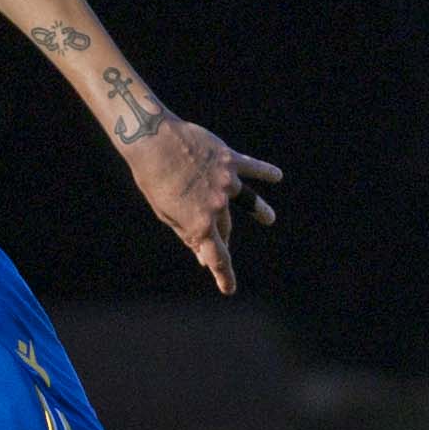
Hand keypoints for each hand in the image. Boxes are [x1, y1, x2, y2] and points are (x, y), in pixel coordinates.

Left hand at [124, 114, 283, 295]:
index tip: (228, 289)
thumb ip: (186, 232)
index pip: (216, 256)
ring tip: (269, 219)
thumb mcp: (165, 212)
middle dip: (221, 234)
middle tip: (220, 238)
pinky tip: (276, 176)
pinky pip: (252, 168)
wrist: (152, 141)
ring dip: (260, 211)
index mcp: (198, 224)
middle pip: (224, 226)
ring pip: (248, 201)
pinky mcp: (230, 160)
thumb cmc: (153, 179)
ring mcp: (227, 183)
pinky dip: (265, 172)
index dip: (223, 274)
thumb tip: (202, 255)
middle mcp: (217, 207)